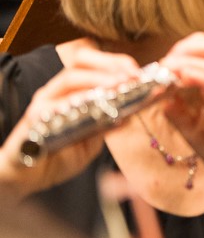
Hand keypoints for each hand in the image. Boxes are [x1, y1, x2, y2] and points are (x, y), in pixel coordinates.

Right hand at [0, 46, 139, 196]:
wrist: (29, 176)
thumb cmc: (62, 156)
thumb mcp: (94, 140)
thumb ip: (109, 125)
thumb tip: (133, 113)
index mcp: (75, 90)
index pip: (96, 64)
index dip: (119, 63)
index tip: (140, 72)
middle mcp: (59, 90)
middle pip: (82, 61)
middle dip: (110, 65)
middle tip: (131, 76)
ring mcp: (45, 100)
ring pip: (70, 77)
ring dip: (98, 79)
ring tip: (118, 85)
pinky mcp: (34, 116)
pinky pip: (55, 103)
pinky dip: (75, 101)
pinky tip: (92, 103)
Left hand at [157, 33, 203, 188]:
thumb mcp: (198, 138)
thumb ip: (182, 120)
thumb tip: (163, 103)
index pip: (197, 65)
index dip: (176, 62)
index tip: (153, 71)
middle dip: (181, 56)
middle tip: (160, 64)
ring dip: (186, 64)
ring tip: (167, 66)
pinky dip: (201, 79)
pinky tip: (185, 76)